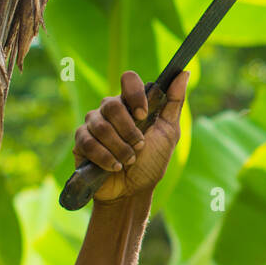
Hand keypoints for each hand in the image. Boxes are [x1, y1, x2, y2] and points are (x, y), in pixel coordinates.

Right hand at [72, 70, 189, 203]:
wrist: (133, 192)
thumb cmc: (151, 161)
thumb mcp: (169, 133)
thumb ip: (174, 103)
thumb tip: (184, 73)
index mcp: (132, 103)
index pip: (128, 79)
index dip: (134, 94)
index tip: (143, 113)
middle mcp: (110, 109)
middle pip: (112, 105)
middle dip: (129, 130)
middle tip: (139, 147)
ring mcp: (93, 124)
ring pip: (100, 125)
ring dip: (119, 147)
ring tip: (128, 161)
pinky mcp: (81, 142)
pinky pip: (88, 142)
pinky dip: (105, 157)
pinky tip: (115, 167)